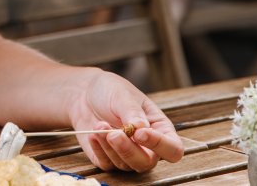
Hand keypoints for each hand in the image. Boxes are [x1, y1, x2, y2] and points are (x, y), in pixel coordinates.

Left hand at [69, 70, 183, 172]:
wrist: (84, 93)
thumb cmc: (110, 91)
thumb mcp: (123, 95)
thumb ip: (133, 113)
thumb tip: (141, 129)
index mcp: (159, 129)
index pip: (172, 149)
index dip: (160, 145)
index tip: (139, 133)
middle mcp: (147, 146)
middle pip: (147, 162)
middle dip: (129, 150)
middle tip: (113, 134)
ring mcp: (127, 154)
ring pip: (126, 165)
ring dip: (110, 147)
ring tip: (99, 125)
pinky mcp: (108, 158)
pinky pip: (107, 164)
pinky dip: (99, 151)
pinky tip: (93, 134)